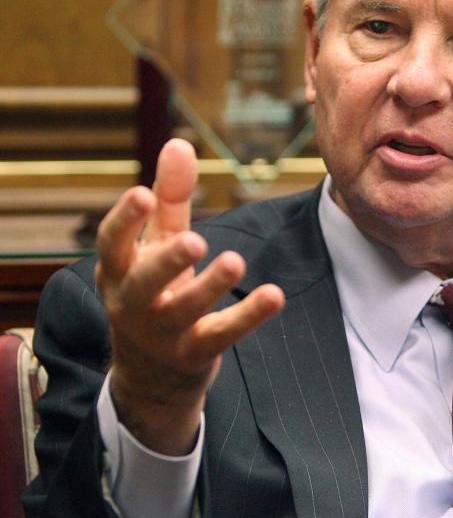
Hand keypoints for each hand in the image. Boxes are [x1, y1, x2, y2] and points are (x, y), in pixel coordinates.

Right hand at [94, 139, 284, 454]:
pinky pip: (221, 336)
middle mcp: (132, 304)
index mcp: (118, 272)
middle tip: (195, 241)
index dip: (125, 220)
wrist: (150, 375)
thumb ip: (170, 197)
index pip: (112, 244)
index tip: (142, 193)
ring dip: (210, 287)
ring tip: (235, 260)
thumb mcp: (158, 244)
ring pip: (184, 311)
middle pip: (145, 282)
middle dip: (167, 261)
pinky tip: (274, 295)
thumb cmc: (154, 291)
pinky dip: (248, 316)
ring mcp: (162, 333)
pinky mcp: (194, 354)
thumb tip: (179, 142)